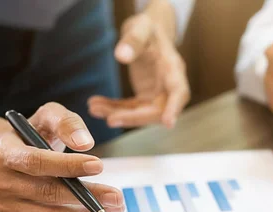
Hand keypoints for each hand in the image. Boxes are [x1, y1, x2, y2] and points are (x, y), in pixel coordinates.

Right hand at [0, 103, 124, 211]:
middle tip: (116, 197)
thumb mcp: (50, 116)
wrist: (12, 154)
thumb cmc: (36, 133)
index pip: (36, 162)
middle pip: (46, 194)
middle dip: (87, 197)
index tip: (99, 165)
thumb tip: (85, 143)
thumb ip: (67, 123)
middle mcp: (0, 183)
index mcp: (3, 153)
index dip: (68, 166)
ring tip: (113, 209)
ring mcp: (7, 207)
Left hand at [88, 4, 189, 128]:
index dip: (175, 108)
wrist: (148, 32)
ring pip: (141, 113)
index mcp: (173, 68)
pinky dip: (113, 108)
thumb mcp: (141, 27)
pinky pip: (130, 108)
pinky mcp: (145, 97)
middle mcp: (168, 86)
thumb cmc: (148, 28)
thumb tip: (121, 56)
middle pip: (157, 110)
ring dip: (118, 114)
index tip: (169, 123)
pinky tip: (95, 105)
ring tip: (93, 108)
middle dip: (134, 117)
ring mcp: (157, 94)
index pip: (179, 91)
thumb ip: (133, 40)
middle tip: (110, 119)